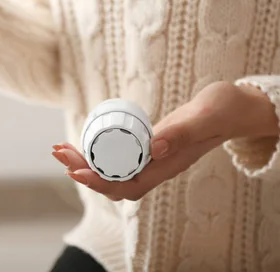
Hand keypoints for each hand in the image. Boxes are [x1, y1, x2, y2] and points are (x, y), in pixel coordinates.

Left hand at [51, 81, 277, 200]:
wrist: (234, 107)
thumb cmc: (224, 110)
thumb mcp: (205, 116)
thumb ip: (184, 131)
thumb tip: (154, 148)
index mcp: (169, 166)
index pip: (128, 186)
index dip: (100, 181)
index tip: (76, 171)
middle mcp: (158, 166)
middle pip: (113, 181)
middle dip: (83, 171)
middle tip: (58, 153)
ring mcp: (153, 157)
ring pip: (113, 169)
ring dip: (85, 162)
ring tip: (60, 149)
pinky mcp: (149, 145)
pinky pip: (118, 155)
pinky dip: (97, 151)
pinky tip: (82, 143)